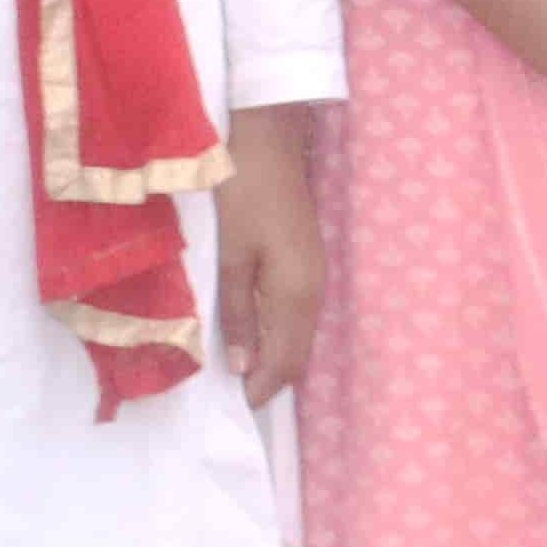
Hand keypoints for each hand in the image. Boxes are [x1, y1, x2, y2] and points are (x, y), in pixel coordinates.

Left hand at [214, 109, 326, 404]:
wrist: (270, 141)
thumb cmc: (243, 193)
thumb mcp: (230, 254)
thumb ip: (237, 311)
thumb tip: (242, 366)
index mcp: (297, 296)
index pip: (287, 361)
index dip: (265, 386)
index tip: (239, 405)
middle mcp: (315, 292)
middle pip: (298, 351)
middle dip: (272, 376)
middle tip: (238, 393)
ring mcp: (315, 274)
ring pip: (299, 332)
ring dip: (275, 353)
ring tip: (243, 368)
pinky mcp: (307, 260)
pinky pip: (297, 311)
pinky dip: (279, 329)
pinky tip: (257, 329)